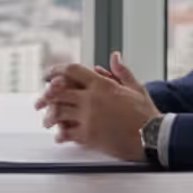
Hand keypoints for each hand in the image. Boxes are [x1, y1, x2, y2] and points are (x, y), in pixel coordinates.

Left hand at [32, 51, 158, 162]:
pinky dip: (61, 134)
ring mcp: (88, 118)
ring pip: (59, 113)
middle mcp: (91, 99)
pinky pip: (67, 133)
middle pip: (58, 92)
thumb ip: (121, 71)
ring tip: (46, 121)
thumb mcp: (136, 87)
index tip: (48, 75)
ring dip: (49, 117)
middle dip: (45, 96)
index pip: (72, 71)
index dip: (56, 70)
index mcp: (102, 85)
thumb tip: (114, 56)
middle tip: (38, 102)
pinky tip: (59, 136)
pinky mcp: (89, 136)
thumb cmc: (146, 113)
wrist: (153, 137)